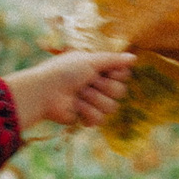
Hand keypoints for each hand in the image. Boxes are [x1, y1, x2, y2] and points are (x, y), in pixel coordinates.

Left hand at [9, 49, 134, 135]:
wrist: (45, 92)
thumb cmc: (64, 71)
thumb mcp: (90, 61)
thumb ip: (113, 60)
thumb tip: (134, 58)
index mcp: (99, 69)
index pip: (123, 75)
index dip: (116, 75)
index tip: (102, 71)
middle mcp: (98, 85)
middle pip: (120, 92)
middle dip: (103, 87)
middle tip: (86, 82)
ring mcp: (93, 103)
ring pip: (112, 107)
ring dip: (93, 99)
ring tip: (78, 94)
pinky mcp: (86, 118)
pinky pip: (100, 119)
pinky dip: (87, 112)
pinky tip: (75, 107)